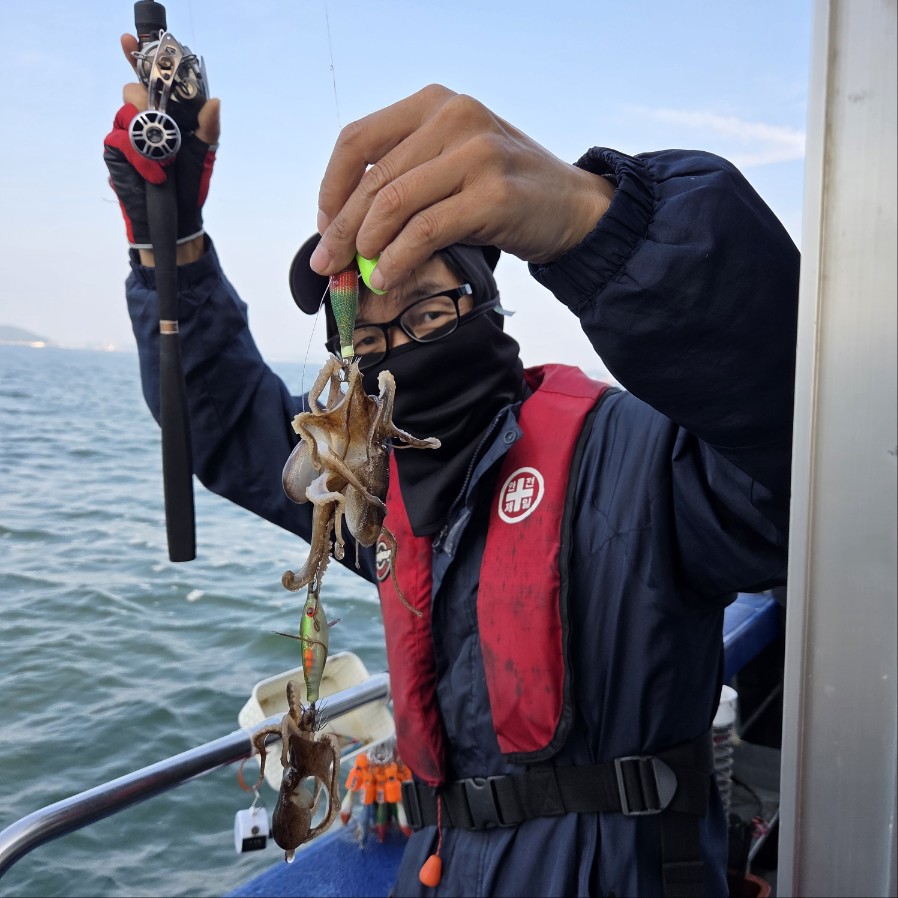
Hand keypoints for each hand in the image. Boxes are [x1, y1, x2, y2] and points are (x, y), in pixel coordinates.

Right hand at [104, 34, 219, 257]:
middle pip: (134, 89)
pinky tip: (155, 173)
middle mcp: (146, 119)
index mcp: (168, 114)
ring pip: (125, 111)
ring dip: (146, 131)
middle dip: (147, 100)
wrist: (176, 218)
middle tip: (160, 120)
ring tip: (164, 159)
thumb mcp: (206, 154)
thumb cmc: (192, 185)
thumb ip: (210, 127)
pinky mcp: (116, 151)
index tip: (129, 41)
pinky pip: (121, 139)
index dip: (138, 58)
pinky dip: (140, 156)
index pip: (150, 79)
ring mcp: (128, 134)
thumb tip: (215, 101)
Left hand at [311, 84, 613, 290]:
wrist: (574, 208)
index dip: (331, 187)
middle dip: (341, 228)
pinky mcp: (493, 195)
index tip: (324, 225)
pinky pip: (425, 231)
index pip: (358, 139)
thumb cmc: (506, 190)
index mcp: (435, 103)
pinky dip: (397, 259)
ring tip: (360, 274)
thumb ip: (408, 176)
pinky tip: (386, 278)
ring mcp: (477, 153)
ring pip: (394, 203)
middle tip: (326, 264)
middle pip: (373, 178)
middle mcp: (455, 117)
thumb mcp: (454, 163)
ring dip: (366, 246)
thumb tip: (344, 225)